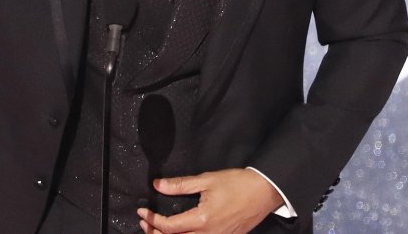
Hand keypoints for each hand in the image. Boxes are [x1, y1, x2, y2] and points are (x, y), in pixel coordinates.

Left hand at [137, 168, 281, 233]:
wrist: (264, 191)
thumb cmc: (237, 183)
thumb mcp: (207, 180)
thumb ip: (180, 185)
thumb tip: (158, 185)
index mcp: (203, 219)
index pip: (169, 227)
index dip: (152, 220)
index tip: (142, 212)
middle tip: (145, 223)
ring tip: (157, 230)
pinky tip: (180, 233)